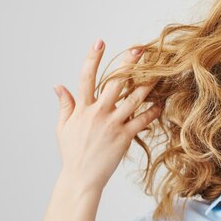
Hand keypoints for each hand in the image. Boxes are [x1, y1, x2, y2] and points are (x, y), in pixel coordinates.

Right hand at [53, 40, 160, 190]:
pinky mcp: (125, 136)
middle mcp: (98, 112)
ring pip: (134, 99)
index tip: (100, 42)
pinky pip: (142, 120)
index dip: (92, 58)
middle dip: (128, 65)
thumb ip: (65, 105)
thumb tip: (58, 86)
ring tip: (159, 72)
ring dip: (147, 85)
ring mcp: (113, 124)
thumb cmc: (72, 153)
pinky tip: (161, 103)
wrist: (81, 177)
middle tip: (140, 50)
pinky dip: (153, 111)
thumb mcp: (63, 127)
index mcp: (82, 108)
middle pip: (115, 83)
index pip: (86, 77)